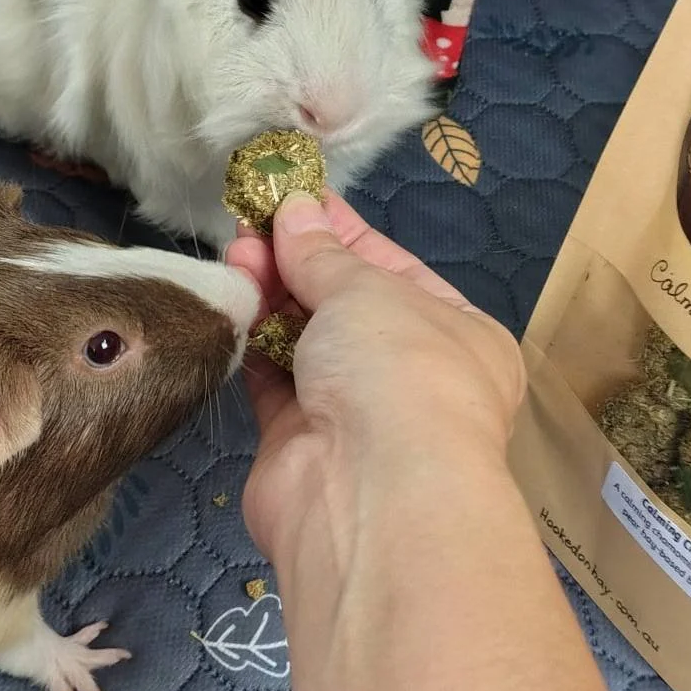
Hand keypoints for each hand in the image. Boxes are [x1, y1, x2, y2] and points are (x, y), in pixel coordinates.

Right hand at [227, 193, 524, 579]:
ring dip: (270, 295)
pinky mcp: (300, 445)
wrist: (370, 495)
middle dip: (297, 262)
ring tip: (233, 253)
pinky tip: (230, 301)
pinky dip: (253, 343)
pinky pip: (274, 382)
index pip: (396, 270)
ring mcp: (357, 415)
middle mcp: (413, 376)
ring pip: (306, 342)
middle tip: (247, 222)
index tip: (292, 195)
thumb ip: (323, 253)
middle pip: (346, 306)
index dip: (343, 232)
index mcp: (460, 334)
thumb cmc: (399, 371)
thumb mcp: (368, 291)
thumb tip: (294, 209)